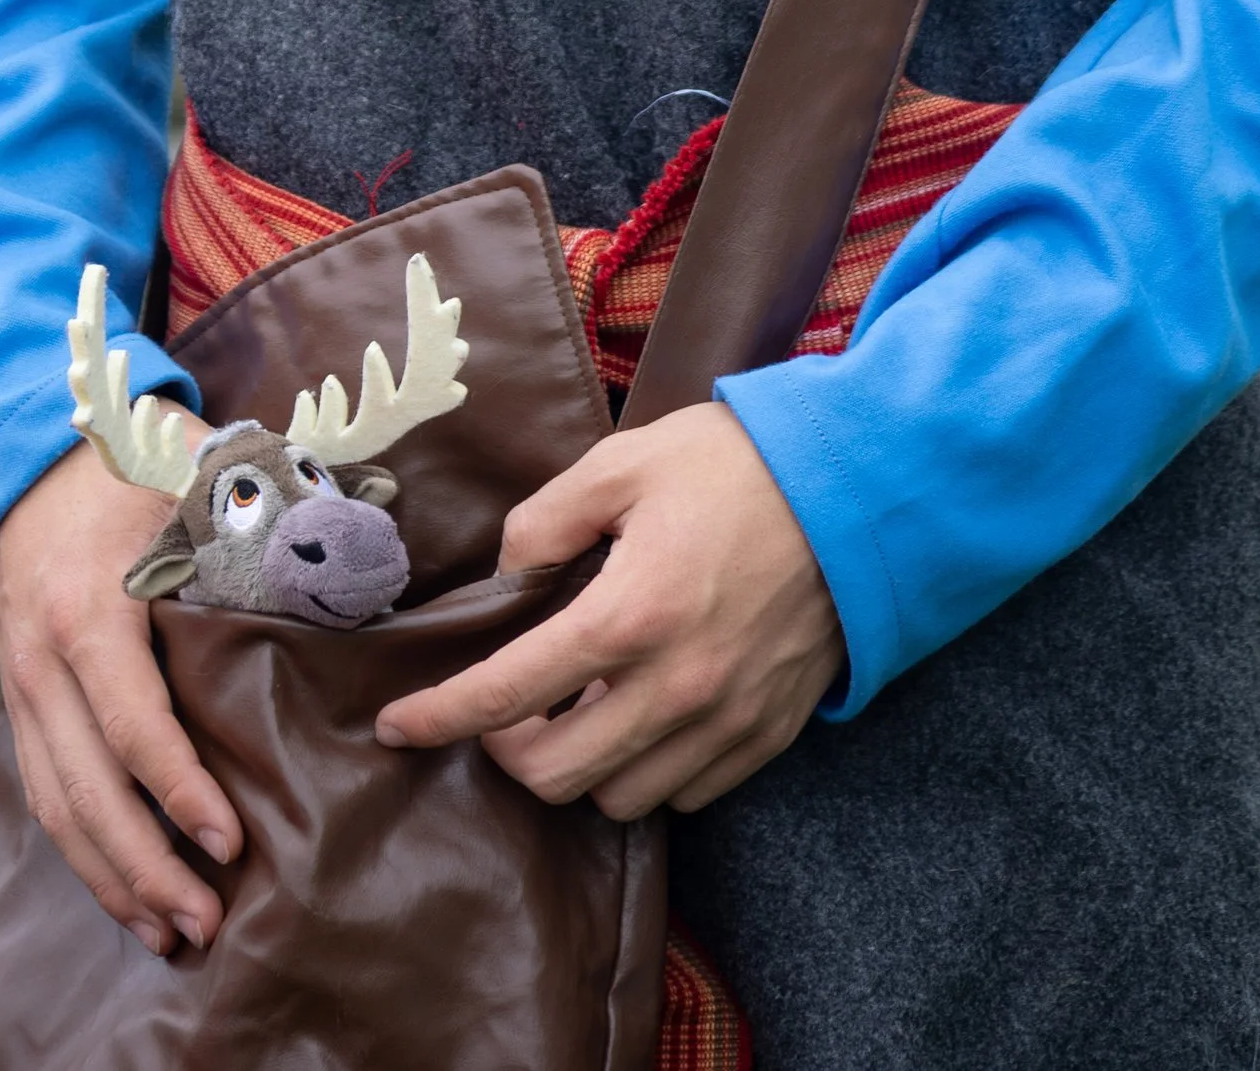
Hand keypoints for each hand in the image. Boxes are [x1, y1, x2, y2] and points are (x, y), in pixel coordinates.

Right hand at [0, 428, 239, 954]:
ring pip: (57, 808)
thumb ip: (259, 513)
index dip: (178, 791)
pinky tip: (125, 892)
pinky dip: (82, 851)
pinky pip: (44, 793)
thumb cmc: (125, 461)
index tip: (227, 843)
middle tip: (205, 923)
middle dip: (144, 868)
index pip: (130, 723)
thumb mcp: (191, 471)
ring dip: (111, 879)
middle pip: (86, 792)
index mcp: (86, 607)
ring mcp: (20, 685)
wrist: (24, 450)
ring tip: (170, 934)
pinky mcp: (19, 701)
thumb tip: (348, 558)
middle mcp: (41, 660)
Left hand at [374, 402, 843, 819]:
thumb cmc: (737, 466)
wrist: (861, 490)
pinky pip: (685, 792)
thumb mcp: (625, 461)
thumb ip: (547, 518)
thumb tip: (509, 574)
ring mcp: (725, 721)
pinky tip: (644, 715)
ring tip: (578, 708)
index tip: (398, 725)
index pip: (505, 695)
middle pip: (554, 776)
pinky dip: (649, 768)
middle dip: (508, 750)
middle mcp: (674, 688)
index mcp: (628, 616)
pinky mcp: (766, 735)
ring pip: (618, 798)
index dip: (438, 716)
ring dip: (581, 764)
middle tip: (504, 706)